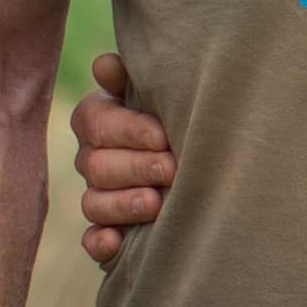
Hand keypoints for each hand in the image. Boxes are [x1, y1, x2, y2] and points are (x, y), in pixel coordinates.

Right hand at [71, 47, 177, 265]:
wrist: (214, 170)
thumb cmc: (184, 120)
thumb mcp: (166, 97)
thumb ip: (136, 79)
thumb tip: (105, 65)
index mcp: (101, 120)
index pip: (95, 119)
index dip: (128, 128)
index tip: (164, 136)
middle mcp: (95, 159)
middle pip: (96, 164)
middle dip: (135, 166)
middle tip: (172, 168)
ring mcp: (99, 197)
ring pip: (93, 202)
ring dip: (123, 203)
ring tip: (156, 203)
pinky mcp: (107, 234)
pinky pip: (91, 241)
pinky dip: (99, 242)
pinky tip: (115, 242)